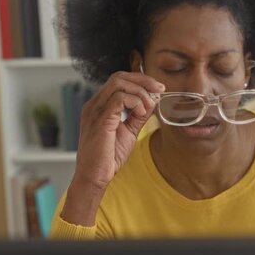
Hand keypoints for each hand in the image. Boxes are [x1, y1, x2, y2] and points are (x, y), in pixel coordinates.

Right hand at [73, 71, 164, 191]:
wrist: (95, 177)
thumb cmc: (108, 157)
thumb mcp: (129, 131)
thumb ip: (138, 116)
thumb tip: (152, 101)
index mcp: (100, 105)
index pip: (119, 79)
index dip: (140, 80)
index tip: (158, 88)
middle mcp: (95, 104)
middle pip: (119, 77)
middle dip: (143, 80)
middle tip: (159, 89)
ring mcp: (95, 111)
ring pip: (119, 84)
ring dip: (140, 92)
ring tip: (147, 107)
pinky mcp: (100, 120)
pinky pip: (119, 99)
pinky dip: (134, 102)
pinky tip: (140, 113)